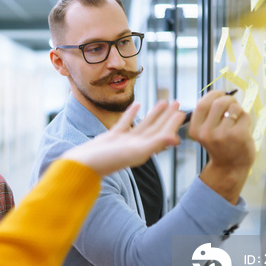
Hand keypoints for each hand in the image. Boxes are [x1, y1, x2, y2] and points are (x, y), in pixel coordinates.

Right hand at [63, 100, 183, 176]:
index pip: (162, 134)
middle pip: (155, 128)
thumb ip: (154, 144)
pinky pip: (125, 123)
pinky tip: (137, 104)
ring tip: (163, 102)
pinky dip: (132, 113)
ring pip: (143, 125)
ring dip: (153, 114)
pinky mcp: (112, 137)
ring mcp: (124, 141)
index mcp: (144, 150)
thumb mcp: (134, 151)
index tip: (182, 111)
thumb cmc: (108, 160)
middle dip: (167, 116)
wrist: (84, 163)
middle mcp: (136, 146)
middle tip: (176, 102)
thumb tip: (175, 139)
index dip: (172, 123)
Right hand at [188, 90, 254, 203]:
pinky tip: (243, 126)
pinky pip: (244, 115)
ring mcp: (223, 134)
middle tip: (232, 103)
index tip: (220, 94)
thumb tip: (220, 93)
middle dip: (228, 99)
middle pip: (219, 102)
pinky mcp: (238, 135)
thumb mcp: (205, 131)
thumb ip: (208, 114)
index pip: (202, 104)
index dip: (213, 94)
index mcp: (196, 130)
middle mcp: (207, 132)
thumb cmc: (219, 145)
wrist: (230, 166)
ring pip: (234, 107)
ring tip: (237, 119)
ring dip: (238, 109)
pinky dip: (245, 117)